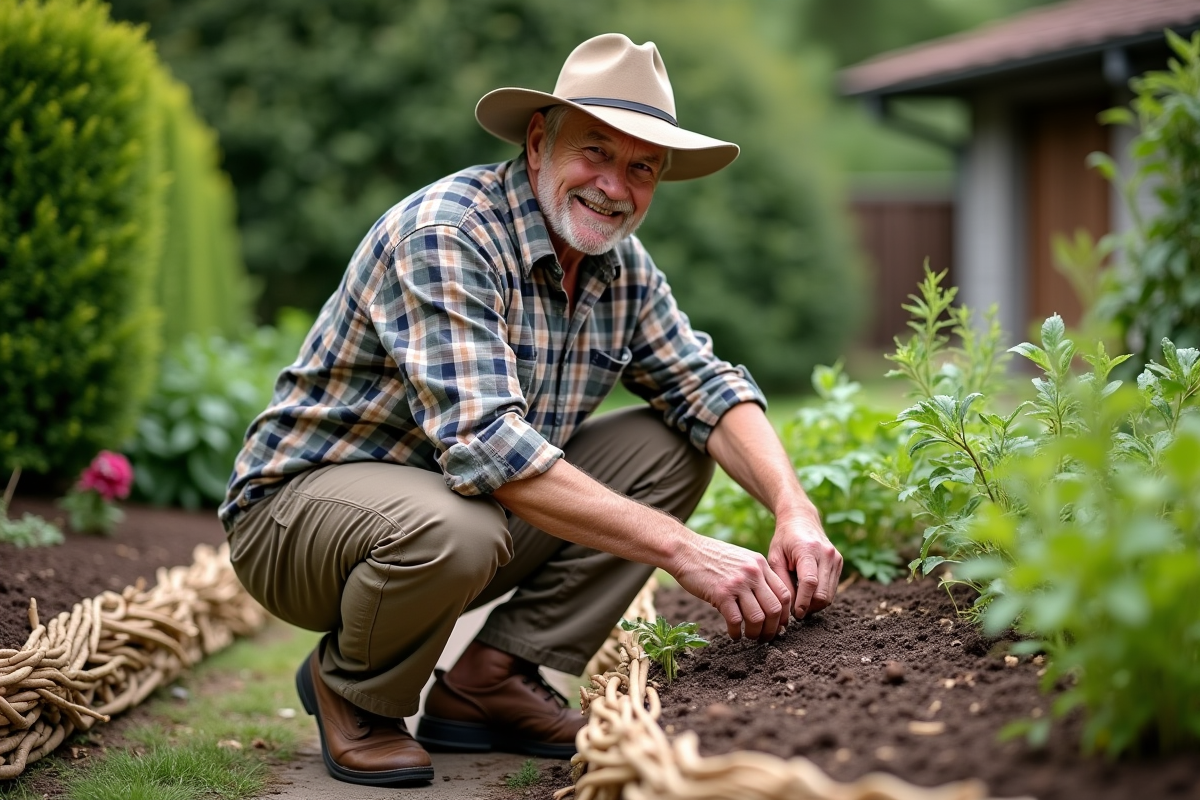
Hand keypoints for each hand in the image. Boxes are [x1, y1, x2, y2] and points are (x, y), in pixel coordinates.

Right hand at [670, 534, 792, 641]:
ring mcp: (737, 583)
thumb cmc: (711, 557)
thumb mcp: (740, 559)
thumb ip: (754, 576)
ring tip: (749, 637)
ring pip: (758, 618)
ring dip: (755, 633)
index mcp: (760, 564)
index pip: (784, 593)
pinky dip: (736, 632)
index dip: (784, 614)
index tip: (779, 625)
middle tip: (765, 637)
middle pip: (774, 609)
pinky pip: (736, 621)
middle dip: (772, 628)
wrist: (685, 550)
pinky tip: (734, 634)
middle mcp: (753, 573)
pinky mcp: (721, 593)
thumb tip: (765, 603)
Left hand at [768, 512, 841, 619]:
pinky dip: (821, 596)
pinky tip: (807, 594)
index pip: (810, 583)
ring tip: (800, 604)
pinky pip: (832, 588)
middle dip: (809, 607)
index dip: (803, 602)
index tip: (795, 614)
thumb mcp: (775, 558)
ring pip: (830, 595)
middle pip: (823, 593)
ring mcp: (836, 558)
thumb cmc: (784, 539)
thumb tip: (790, 608)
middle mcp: (827, 554)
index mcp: (808, 550)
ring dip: (815, 604)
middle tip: (795, 612)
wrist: (801, 519)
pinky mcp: (839, 562)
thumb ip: (782, 582)